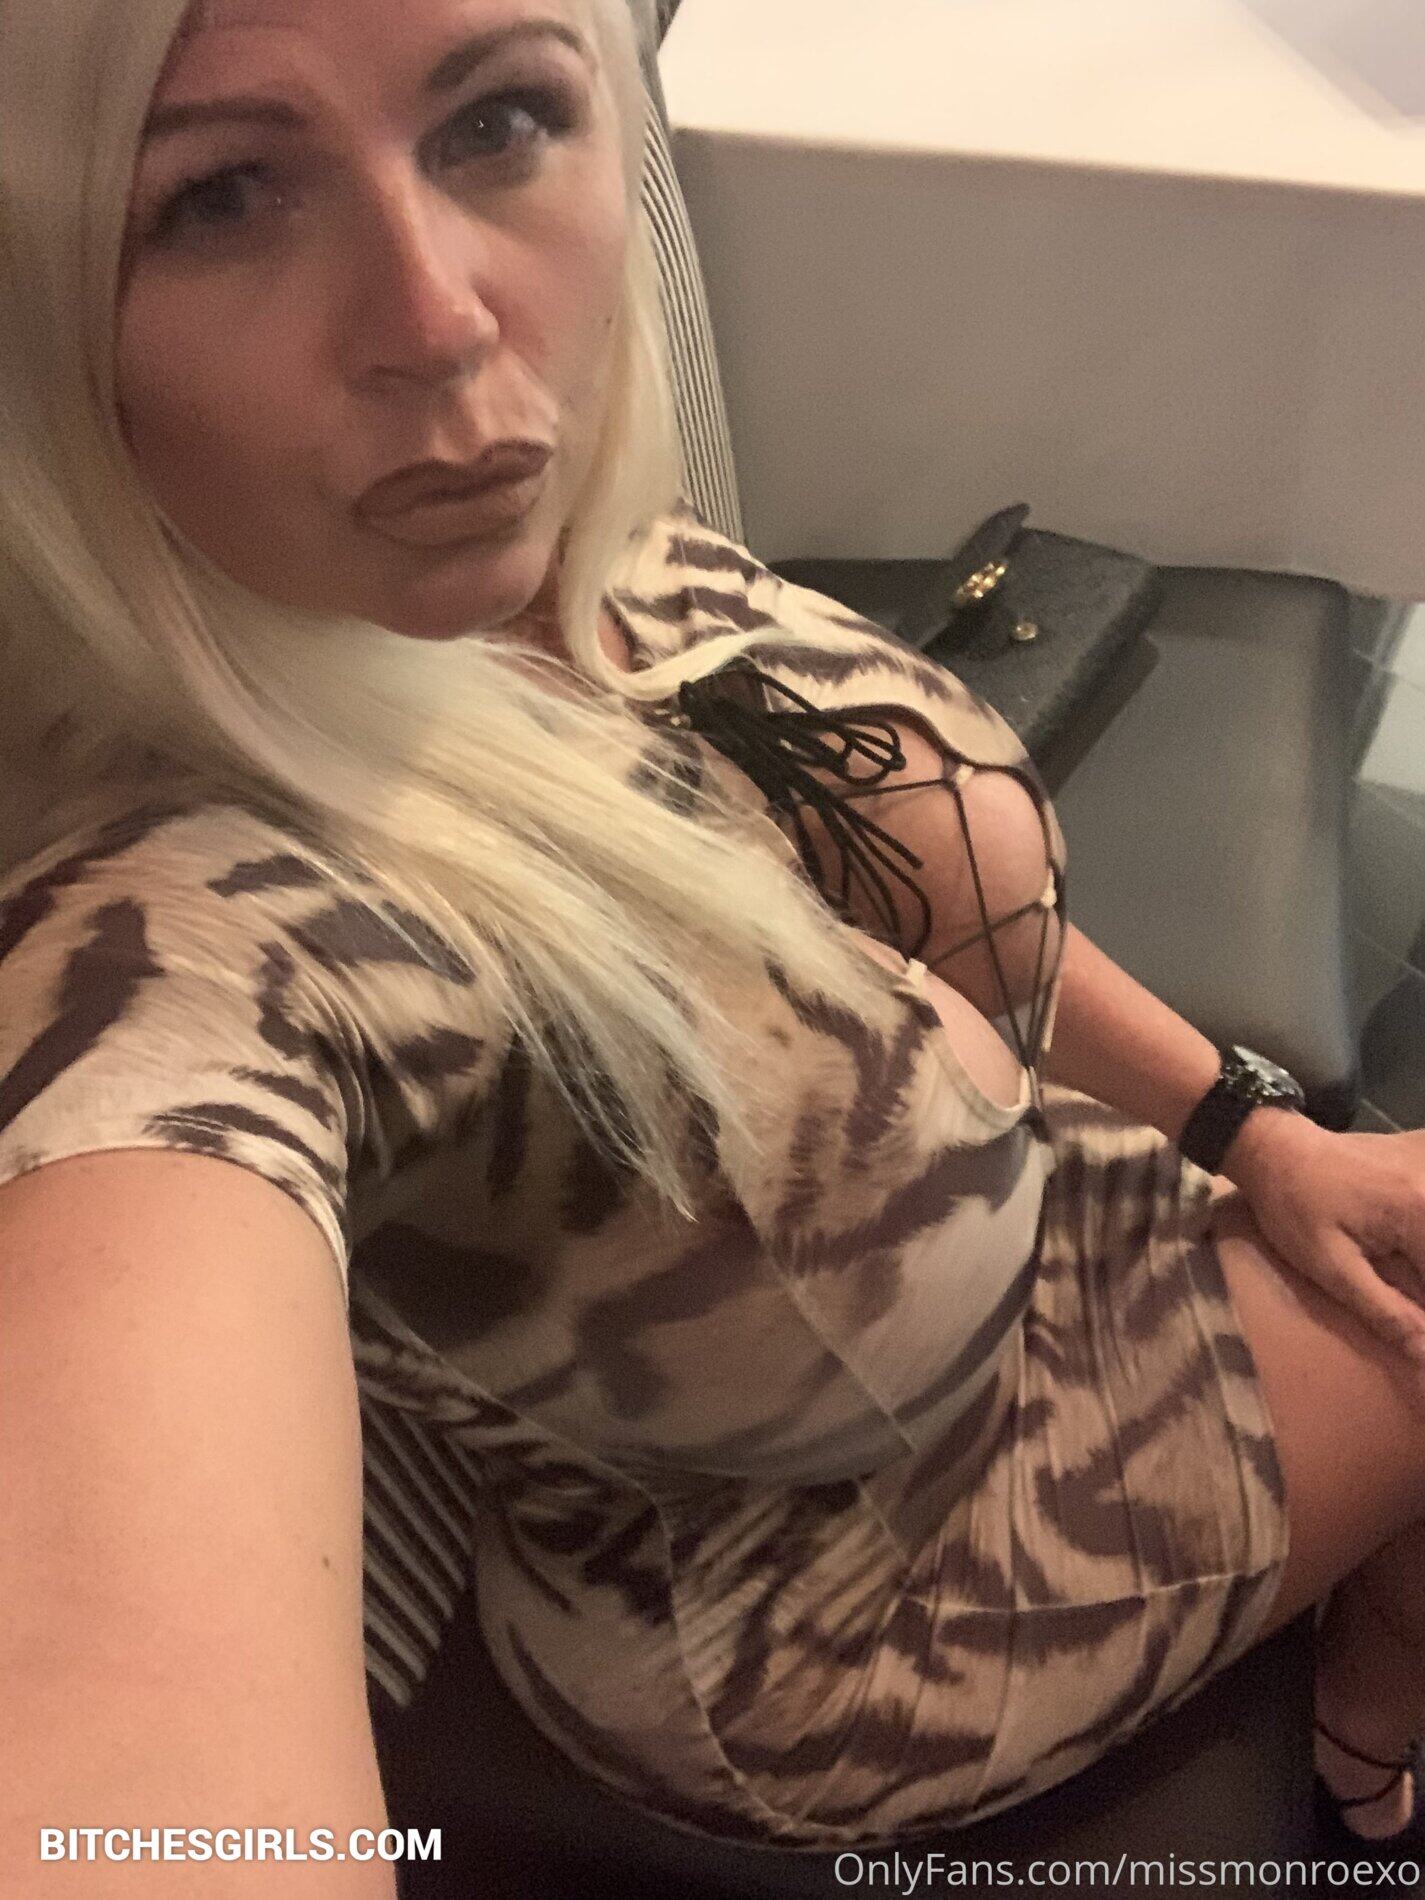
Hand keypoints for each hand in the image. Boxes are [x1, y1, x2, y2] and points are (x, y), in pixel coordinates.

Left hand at [1222, 1109, 1424, 1364]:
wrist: (1274, 1147)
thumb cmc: (1293, 1208)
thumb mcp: (1329, 1266)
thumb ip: (1384, 1310)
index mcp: (1420, 1215)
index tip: (1413, 1328)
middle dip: (1419, 1283)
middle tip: (1406, 1305)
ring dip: (1418, 1261)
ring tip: (1403, 1280)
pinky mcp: (1420, 1156)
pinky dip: (1418, 1231)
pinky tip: (1408, 1249)